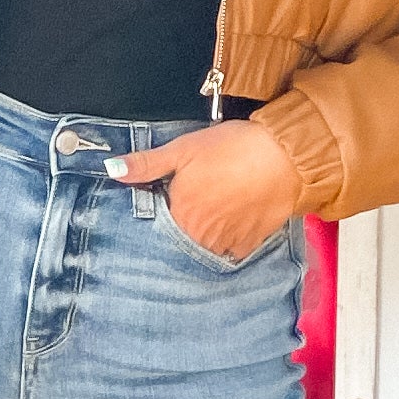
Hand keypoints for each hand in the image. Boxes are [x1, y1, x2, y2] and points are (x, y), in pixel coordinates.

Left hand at [109, 120, 302, 260]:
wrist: (286, 156)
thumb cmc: (232, 148)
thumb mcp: (183, 149)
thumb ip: (146, 164)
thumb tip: (112, 169)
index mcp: (179, 215)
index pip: (157, 223)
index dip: (163, 208)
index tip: (172, 194)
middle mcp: (200, 237)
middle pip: (181, 237)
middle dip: (184, 222)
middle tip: (199, 197)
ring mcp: (226, 244)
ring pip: (205, 245)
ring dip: (205, 232)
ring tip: (216, 205)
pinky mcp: (250, 245)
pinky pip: (231, 250)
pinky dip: (228, 238)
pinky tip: (233, 217)